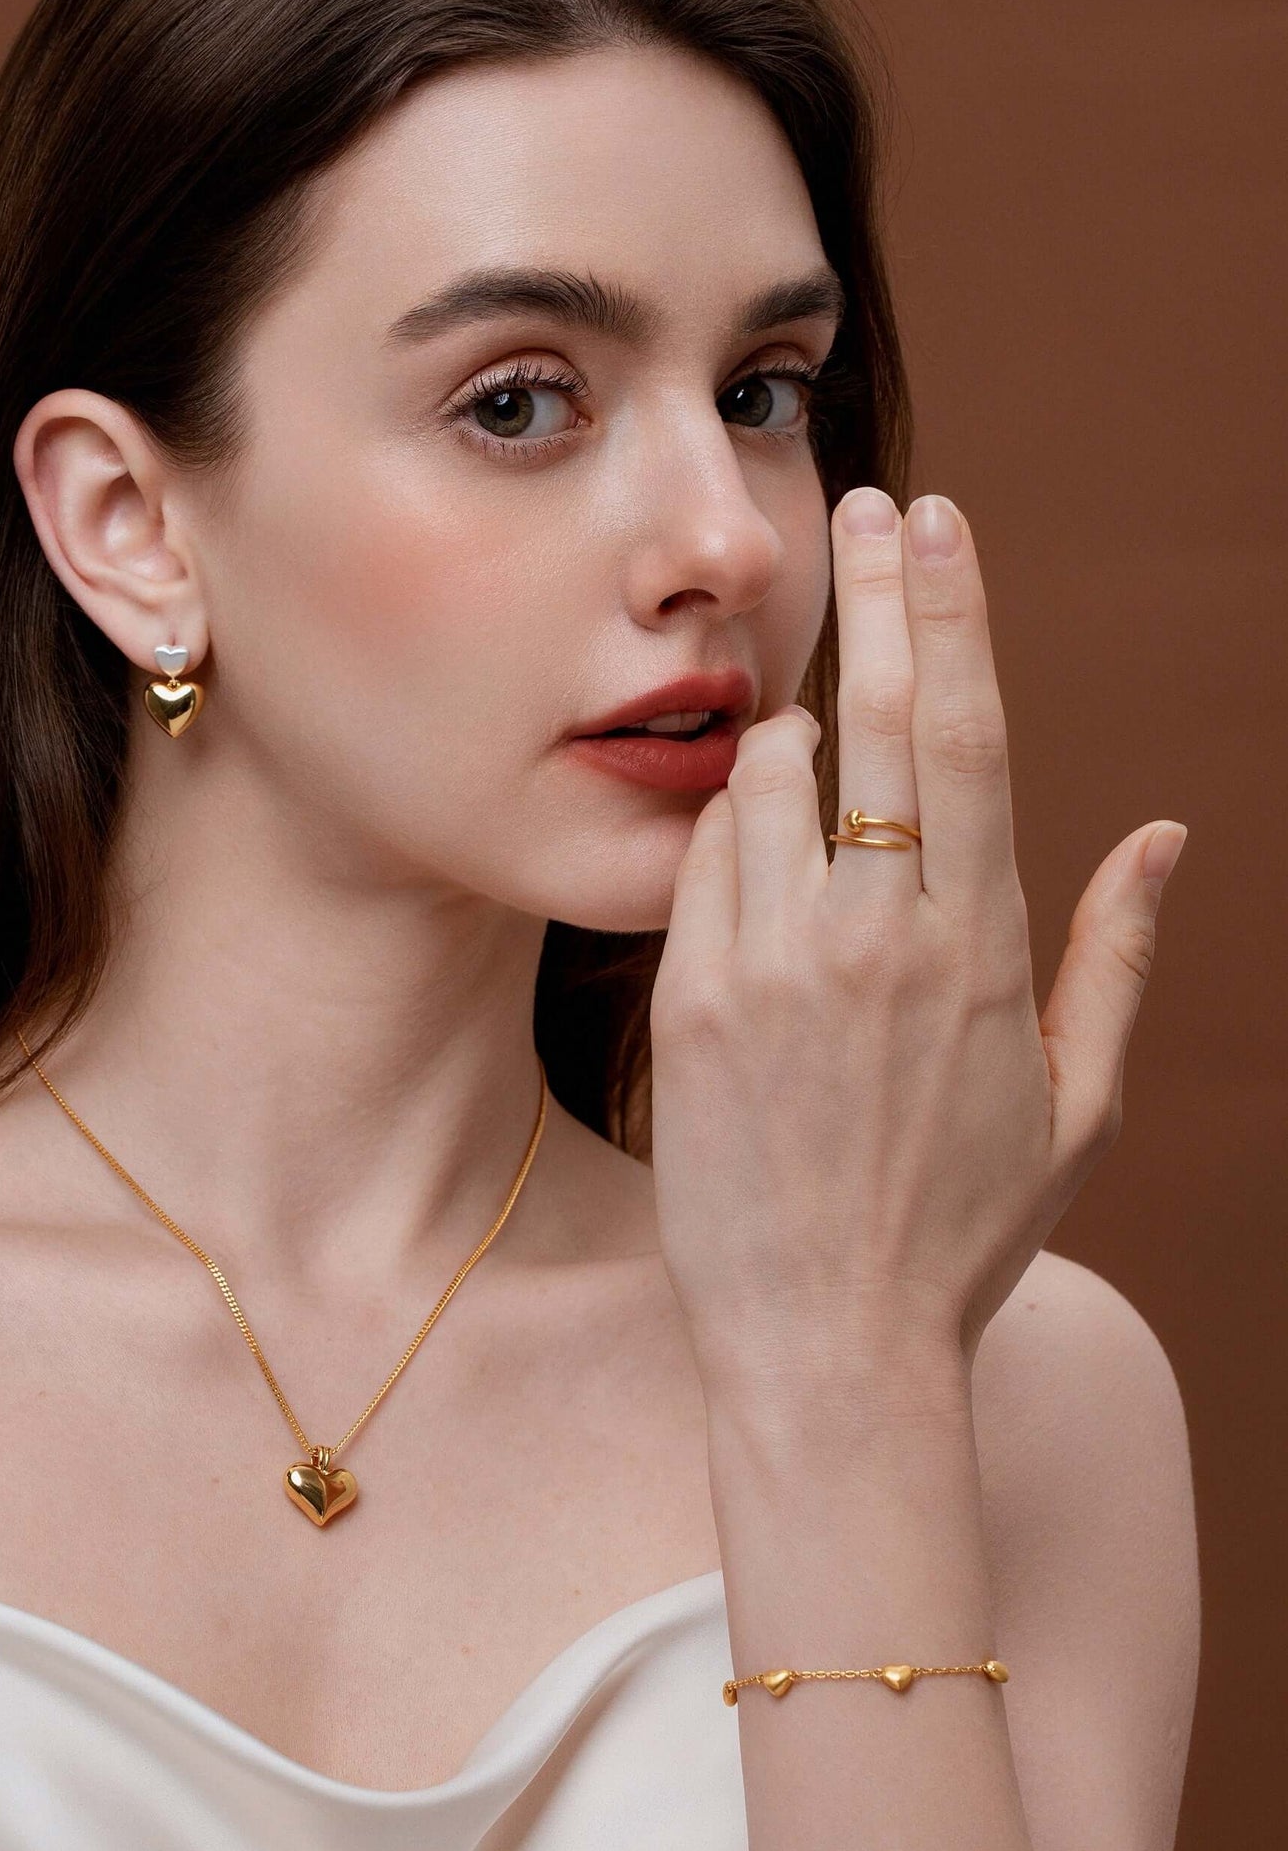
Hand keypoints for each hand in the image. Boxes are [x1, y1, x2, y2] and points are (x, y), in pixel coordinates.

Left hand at [648, 488, 1183, 1378]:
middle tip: (864, 505)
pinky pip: (702, 862)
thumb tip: (1160, 833)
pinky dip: (729, 835)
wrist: (827, 1345)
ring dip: (792, 745)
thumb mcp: (1072, 1106)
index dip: (950, 613)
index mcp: (978, 948)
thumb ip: (1115, 958)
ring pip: (767, 780)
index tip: (936, 521)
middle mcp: (874, 937)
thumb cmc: (962, 1233)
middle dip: (873, 595)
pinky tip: (754, 856)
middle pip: (873, 718)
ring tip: (815, 763)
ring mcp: (772, 965)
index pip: (964, 735)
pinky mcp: (691, 1004)